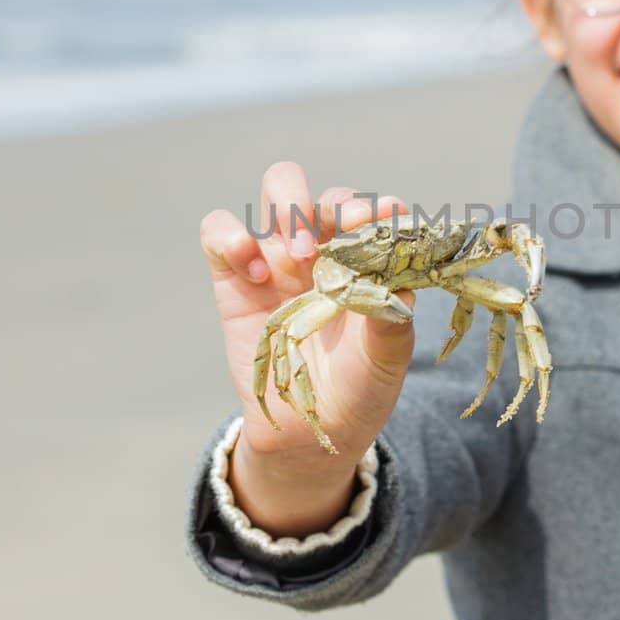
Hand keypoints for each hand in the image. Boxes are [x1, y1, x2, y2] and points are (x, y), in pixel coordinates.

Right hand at [200, 161, 414, 466]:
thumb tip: (400, 286)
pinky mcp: (234, 276)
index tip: (388, 216)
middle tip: (333, 242)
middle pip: (323, 192)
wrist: (309, 429)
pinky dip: (232, 238)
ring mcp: (279, 258)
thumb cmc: (357, 387)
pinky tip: (256, 273)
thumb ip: (393, 321)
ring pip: (276, 190)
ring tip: (301, 258)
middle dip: (330, 203)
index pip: (372, 212)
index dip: (378, 208)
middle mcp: (324, 249)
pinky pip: (219, 232)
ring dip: (288, 208)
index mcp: (365, 261)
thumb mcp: (387, 360)